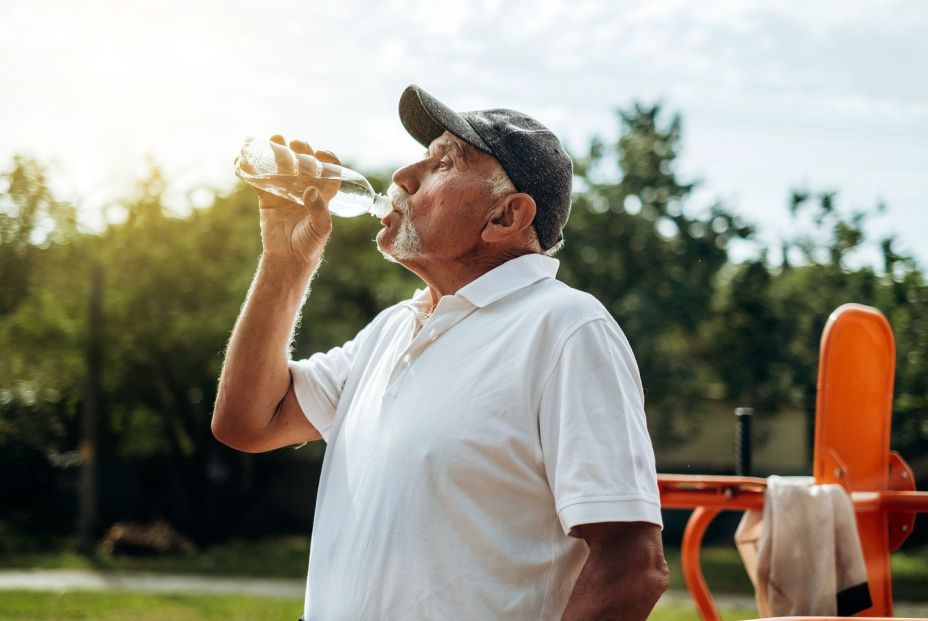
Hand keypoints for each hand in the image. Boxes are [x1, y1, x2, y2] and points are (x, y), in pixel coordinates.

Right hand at [254, 135, 338, 266]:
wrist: (288, 258)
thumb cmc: (310, 244)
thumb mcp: (320, 230)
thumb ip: (319, 211)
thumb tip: (310, 190)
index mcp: (322, 194)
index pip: (329, 171)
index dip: (328, 159)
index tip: (320, 153)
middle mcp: (304, 188)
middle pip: (304, 162)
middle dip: (301, 150)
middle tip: (294, 144)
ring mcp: (285, 191)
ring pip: (281, 165)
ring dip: (276, 151)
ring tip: (273, 139)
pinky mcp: (267, 197)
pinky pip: (257, 180)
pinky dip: (249, 169)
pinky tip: (240, 160)